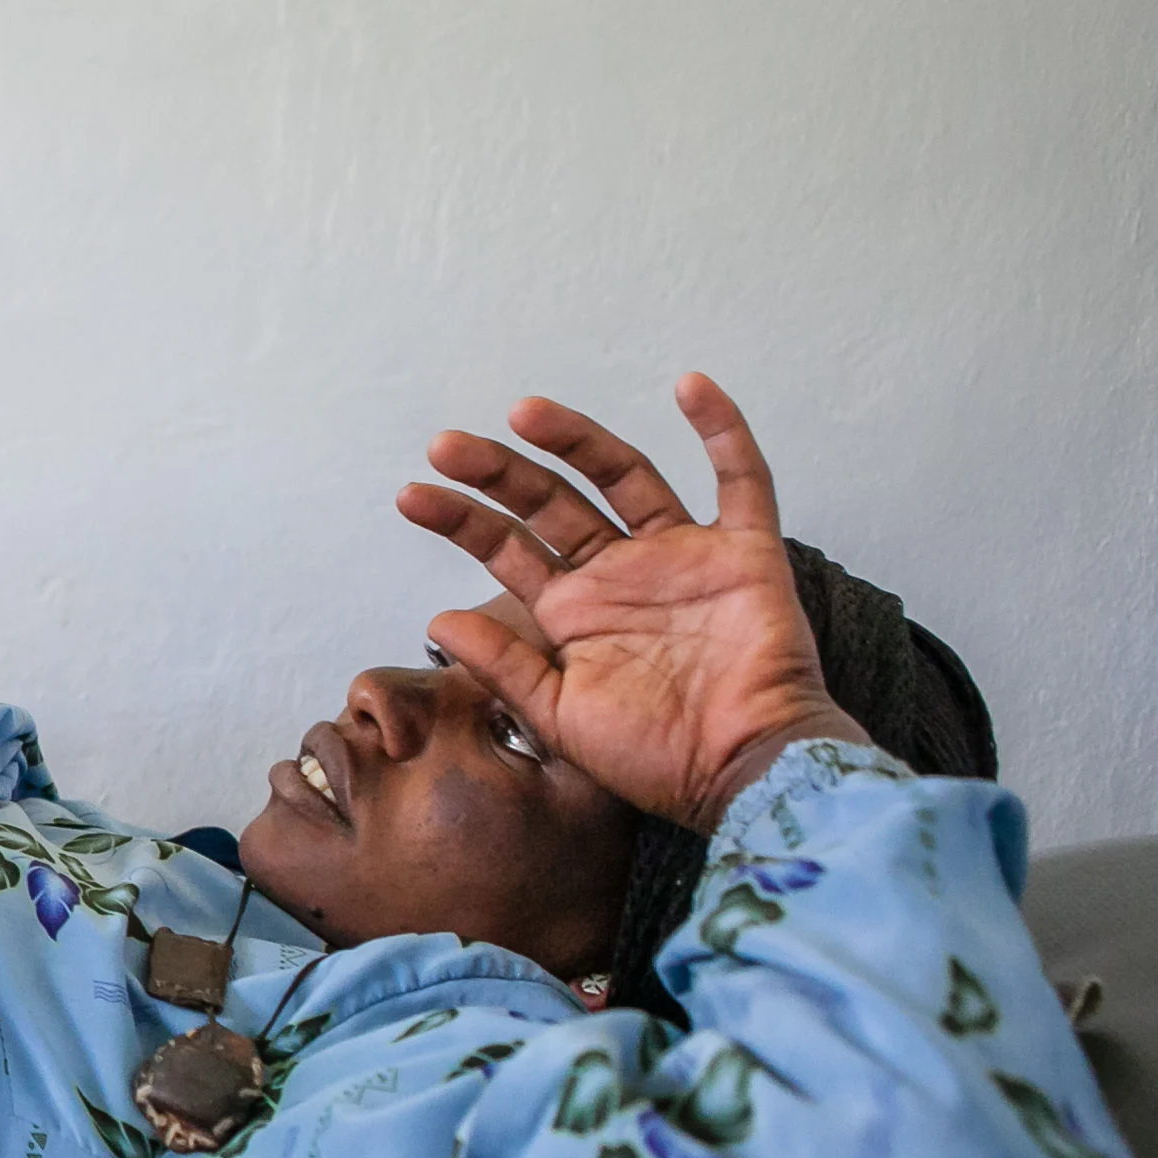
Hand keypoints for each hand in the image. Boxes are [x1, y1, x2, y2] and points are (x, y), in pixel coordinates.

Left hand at [396, 375, 866, 831]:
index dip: (461, 521)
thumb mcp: (559, 716)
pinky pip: (741, 481)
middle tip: (446, 445)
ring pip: (626, 477)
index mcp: (574, 612)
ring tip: (524, 412)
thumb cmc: (655, 757)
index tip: (411, 495)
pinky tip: (691, 386)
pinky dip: (722, 430)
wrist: (744, 772)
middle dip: (500, 473)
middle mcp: (621, 573)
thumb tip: (436, 618)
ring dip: (578, 441)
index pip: (508, 549)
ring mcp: (682, 556)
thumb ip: (503, 665)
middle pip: (553, 503)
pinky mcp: (746, 553)